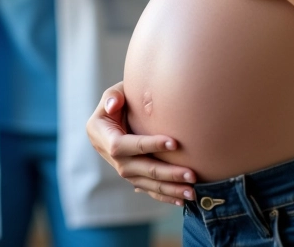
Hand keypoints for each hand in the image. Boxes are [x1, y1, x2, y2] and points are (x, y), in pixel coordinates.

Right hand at [86, 82, 196, 205]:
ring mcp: (121, 168)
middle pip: (139, 169)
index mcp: (101, 134)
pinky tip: (181, 201)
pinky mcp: (132, 175)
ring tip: (192, 191)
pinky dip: (164, 195)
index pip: (124, 145)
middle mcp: (110, 156)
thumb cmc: (121, 98)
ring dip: (169, 188)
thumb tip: (113, 105)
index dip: (148, 145)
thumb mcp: (114, 92)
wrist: (117, 112)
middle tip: (191, 174)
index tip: (174, 142)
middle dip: (166, 173)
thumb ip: (113, 96)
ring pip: (145, 183)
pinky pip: (147, 189)